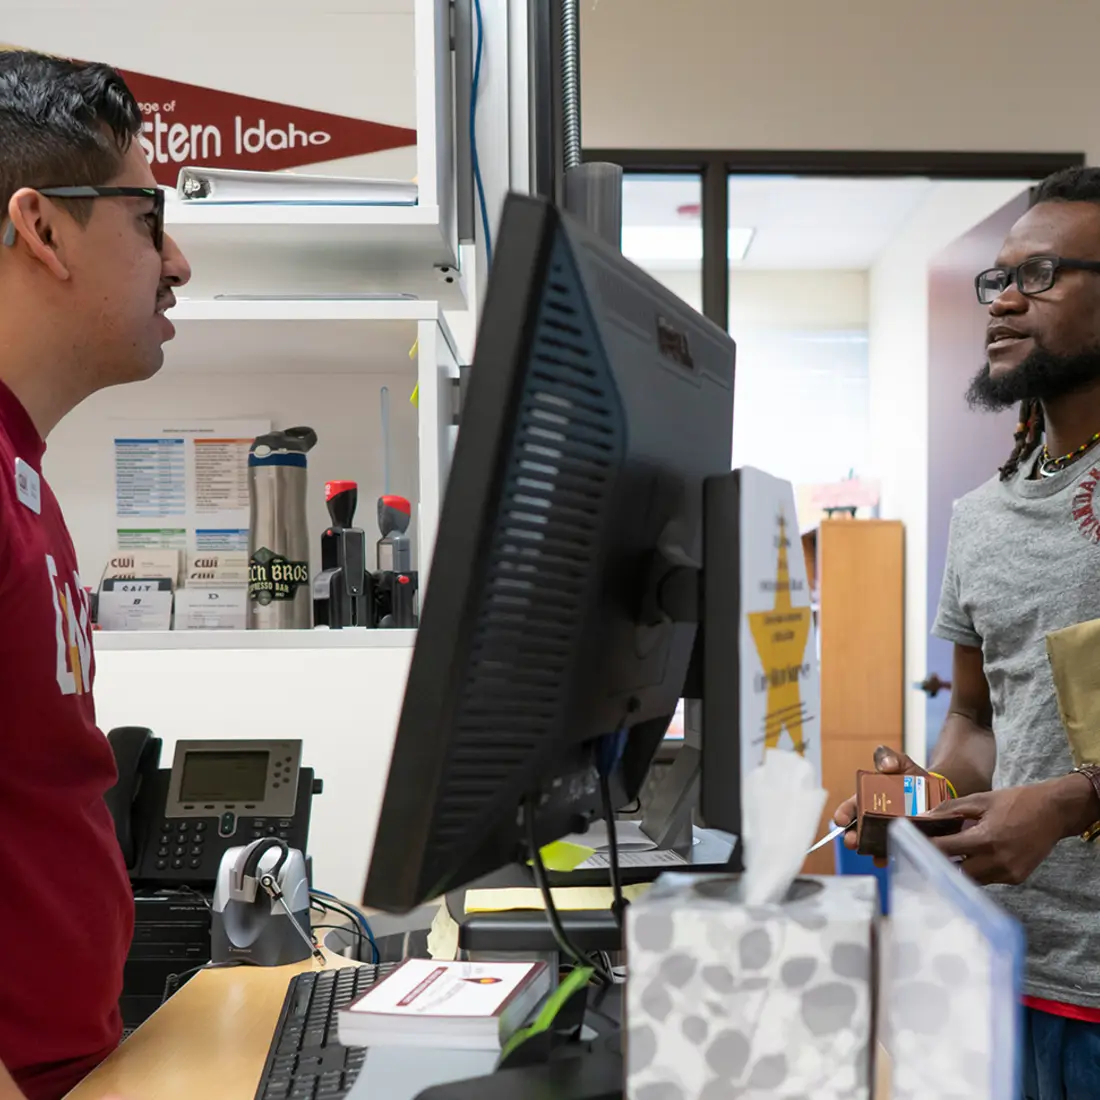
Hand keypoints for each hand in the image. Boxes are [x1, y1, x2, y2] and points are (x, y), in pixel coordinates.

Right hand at [833, 745, 927, 857]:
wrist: (938, 792)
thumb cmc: (912, 776)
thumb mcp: (900, 762)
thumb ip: (889, 757)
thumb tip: (886, 765)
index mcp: (867, 798)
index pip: (850, 807)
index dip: (842, 813)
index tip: (840, 819)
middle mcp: (873, 817)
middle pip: (856, 829)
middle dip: (852, 836)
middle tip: (852, 841)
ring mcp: (887, 831)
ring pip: (873, 843)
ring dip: (870, 850)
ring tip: (873, 855)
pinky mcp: (902, 841)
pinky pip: (893, 851)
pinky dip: (890, 856)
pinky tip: (890, 859)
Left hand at [927, 774, 1095, 883]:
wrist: (1054, 812)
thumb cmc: (1016, 802)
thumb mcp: (980, 800)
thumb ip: (950, 810)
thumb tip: (923, 817)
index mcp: (986, 839)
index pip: (946, 850)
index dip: (927, 847)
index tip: (910, 845)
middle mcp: (998, 861)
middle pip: (956, 871)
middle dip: (940, 862)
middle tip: (927, 852)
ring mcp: (1009, 873)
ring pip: (972, 879)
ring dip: (959, 868)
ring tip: (950, 853)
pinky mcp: (1017, 878)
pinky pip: (989, 879)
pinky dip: (978, 869)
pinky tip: (974, 856)